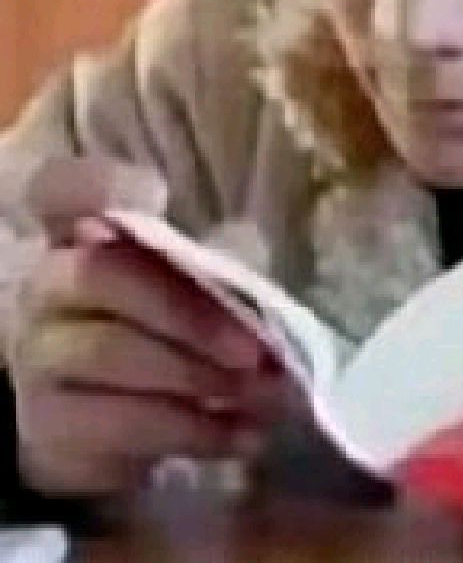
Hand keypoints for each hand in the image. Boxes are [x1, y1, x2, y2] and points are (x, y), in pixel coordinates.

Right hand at [7, 157, 282, 496]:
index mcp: (84, 234)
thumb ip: (220, 259)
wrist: (109, 418)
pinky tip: (243, 434)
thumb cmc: (166, 327)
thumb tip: (250, 249)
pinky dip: (194, 430)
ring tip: (265, 393)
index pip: (65, 188)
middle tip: (257, 347)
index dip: (104, 185)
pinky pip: (122, 426)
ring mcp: (40, 357)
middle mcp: (48, 286)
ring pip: (110, 354)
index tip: (156, 193)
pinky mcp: (51, 426)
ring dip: (199, 375)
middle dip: (189, 311)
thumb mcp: (198, 283)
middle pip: (102, 275)